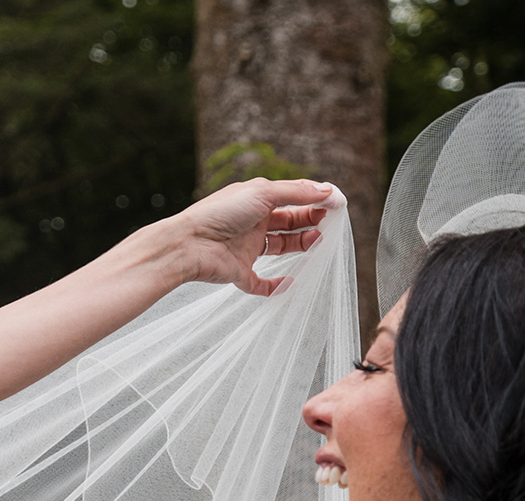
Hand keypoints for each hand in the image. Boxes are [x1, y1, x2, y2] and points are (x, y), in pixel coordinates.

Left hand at [165, 178, 336, 297]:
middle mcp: (251, 223)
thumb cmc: (220, 213)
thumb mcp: (263, 193)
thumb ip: (297, 192)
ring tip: (317, 240)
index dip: (313, 200)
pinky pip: (258, 283)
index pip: (291, 198)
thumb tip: (328, 191)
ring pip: (279, 247)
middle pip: (289, 222)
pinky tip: (290, 283)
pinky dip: (274, 286)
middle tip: (327, 222)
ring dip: (301, 245)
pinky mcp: (238, 272)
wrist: (188, 244)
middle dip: (310, 220)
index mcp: (255, 201)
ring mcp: (245, 248)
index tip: (335, 204)